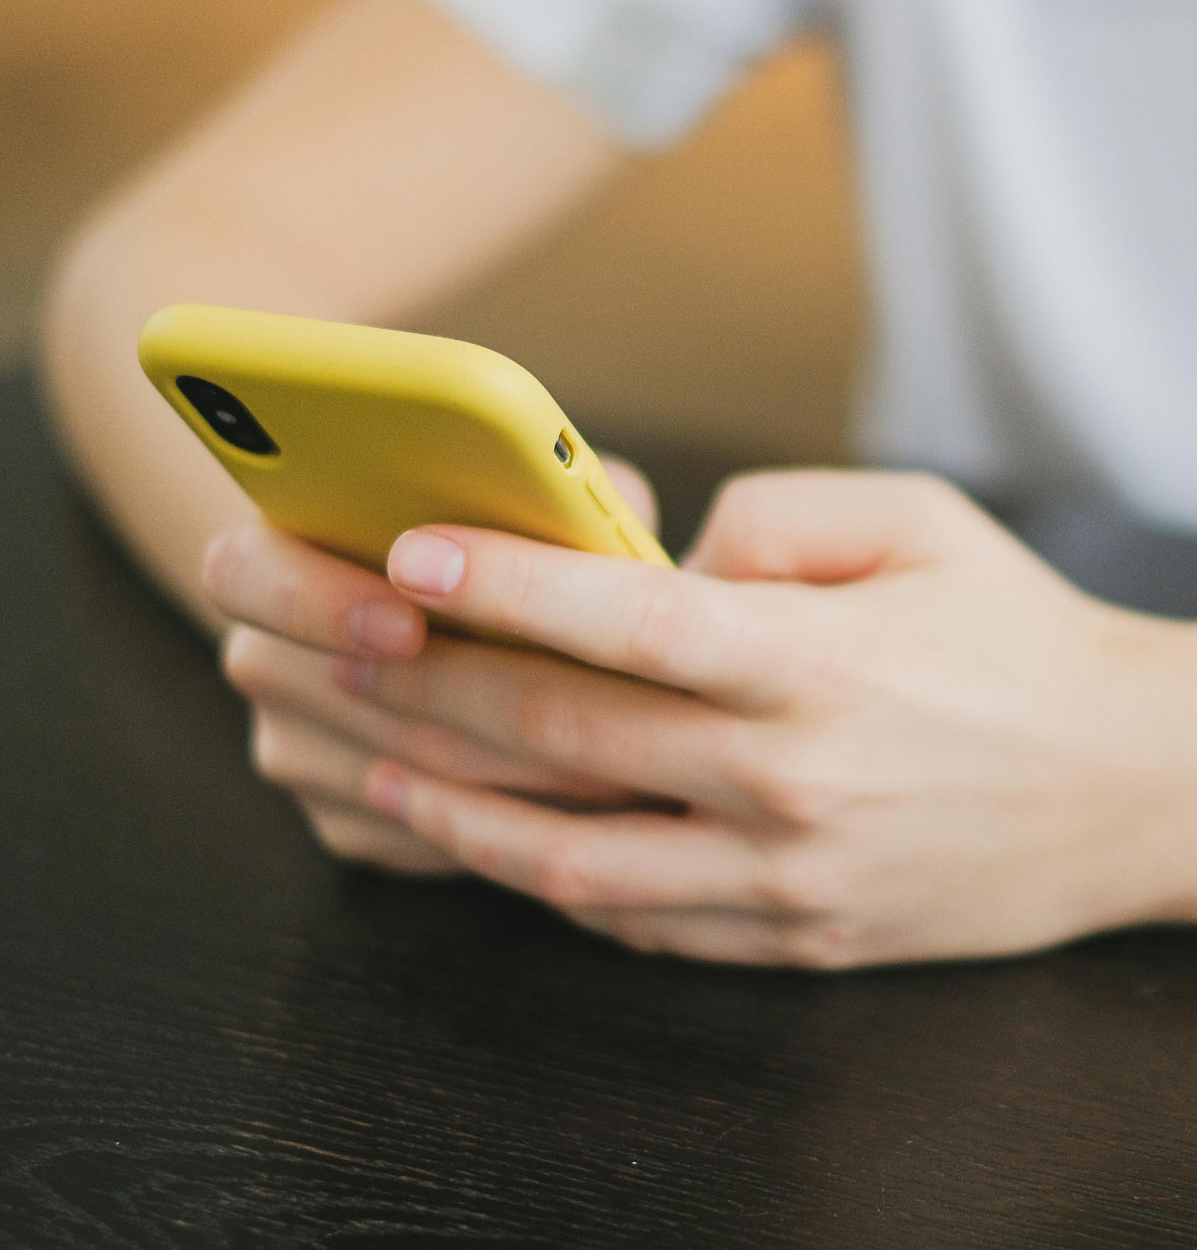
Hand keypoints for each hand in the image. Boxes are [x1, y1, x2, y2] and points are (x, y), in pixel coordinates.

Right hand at [204, 457, 659, 874]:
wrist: (430, 615)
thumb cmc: (482, 535)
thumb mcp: (513, 494)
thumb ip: (534, 492)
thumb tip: (589, 513)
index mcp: (269, 558)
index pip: (243, 573)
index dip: (319, 600)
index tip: (406, 623)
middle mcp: (265, 659)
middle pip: (338, 696)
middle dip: (473, 706)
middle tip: (585, 713)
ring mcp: (293, 750)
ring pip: (397, 778)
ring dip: (517, 769)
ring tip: (628, 757)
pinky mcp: (339, 824)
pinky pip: (420, 835)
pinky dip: (509, 819)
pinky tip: (590, 796)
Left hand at [339, 471, 1196, 965]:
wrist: (1135, 789)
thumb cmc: (1015, 634)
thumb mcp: (916, 523)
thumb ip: (770, 520)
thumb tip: (645, 559)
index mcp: (818, 662)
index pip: (631, 621)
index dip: (508, 585)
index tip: (409, 552)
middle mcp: (791, 779)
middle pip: (572, 737)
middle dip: (437, 690)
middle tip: (342, 651)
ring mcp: (788, 878)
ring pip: (581, 862)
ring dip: (462, 818)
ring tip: (378, 773)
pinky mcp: (795, 940)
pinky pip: (641, 923)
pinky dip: (552, 881)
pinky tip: (493, 839)